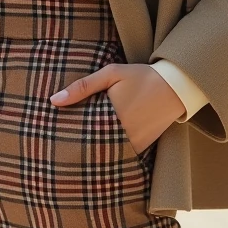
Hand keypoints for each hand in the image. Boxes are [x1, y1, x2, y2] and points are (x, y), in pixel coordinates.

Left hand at [50, 63, 185, 154]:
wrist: (175, 86)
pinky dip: (110, 150)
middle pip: (91, 147)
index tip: (51, 135)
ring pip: (105, 152)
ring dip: (93, 149)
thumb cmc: (141, 76)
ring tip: (74, 147)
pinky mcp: (142, 148)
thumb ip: (83, 86)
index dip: (66, 135)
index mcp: (112, 117)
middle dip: (77, 145)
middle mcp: (123, 136)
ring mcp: (134, 145)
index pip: (81, 134)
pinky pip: (120, 153)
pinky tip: (99, 144)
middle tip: (58, 145)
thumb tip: (54, 100)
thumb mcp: (111, 73)